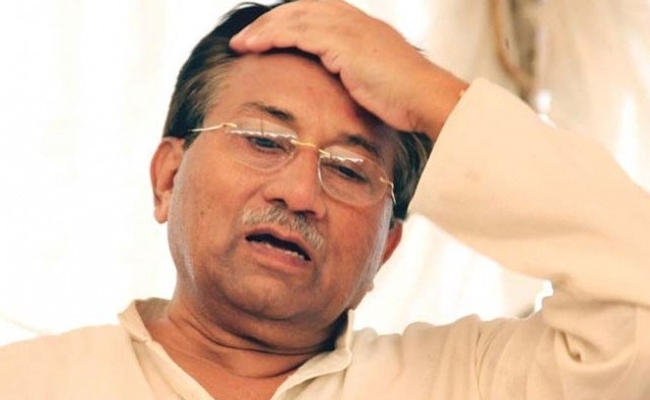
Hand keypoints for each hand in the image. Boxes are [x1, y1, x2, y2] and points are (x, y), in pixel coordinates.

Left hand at [230, 0, 467, 138]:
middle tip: (244, 38)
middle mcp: (351, 19)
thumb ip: (353, 71)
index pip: (313, 13)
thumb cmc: (405, 97)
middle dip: (269, 23)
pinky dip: (272, 37)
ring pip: (293, 18)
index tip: (266, 37)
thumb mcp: (375, 77)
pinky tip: (254, 46)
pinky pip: (296, 33)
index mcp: (359, 25)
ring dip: (263, 29)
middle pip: (299, 10)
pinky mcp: (341, 43)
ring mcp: (347, 28)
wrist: (425, 98)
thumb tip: (336, 83)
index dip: (287, 22)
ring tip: (241, 43)